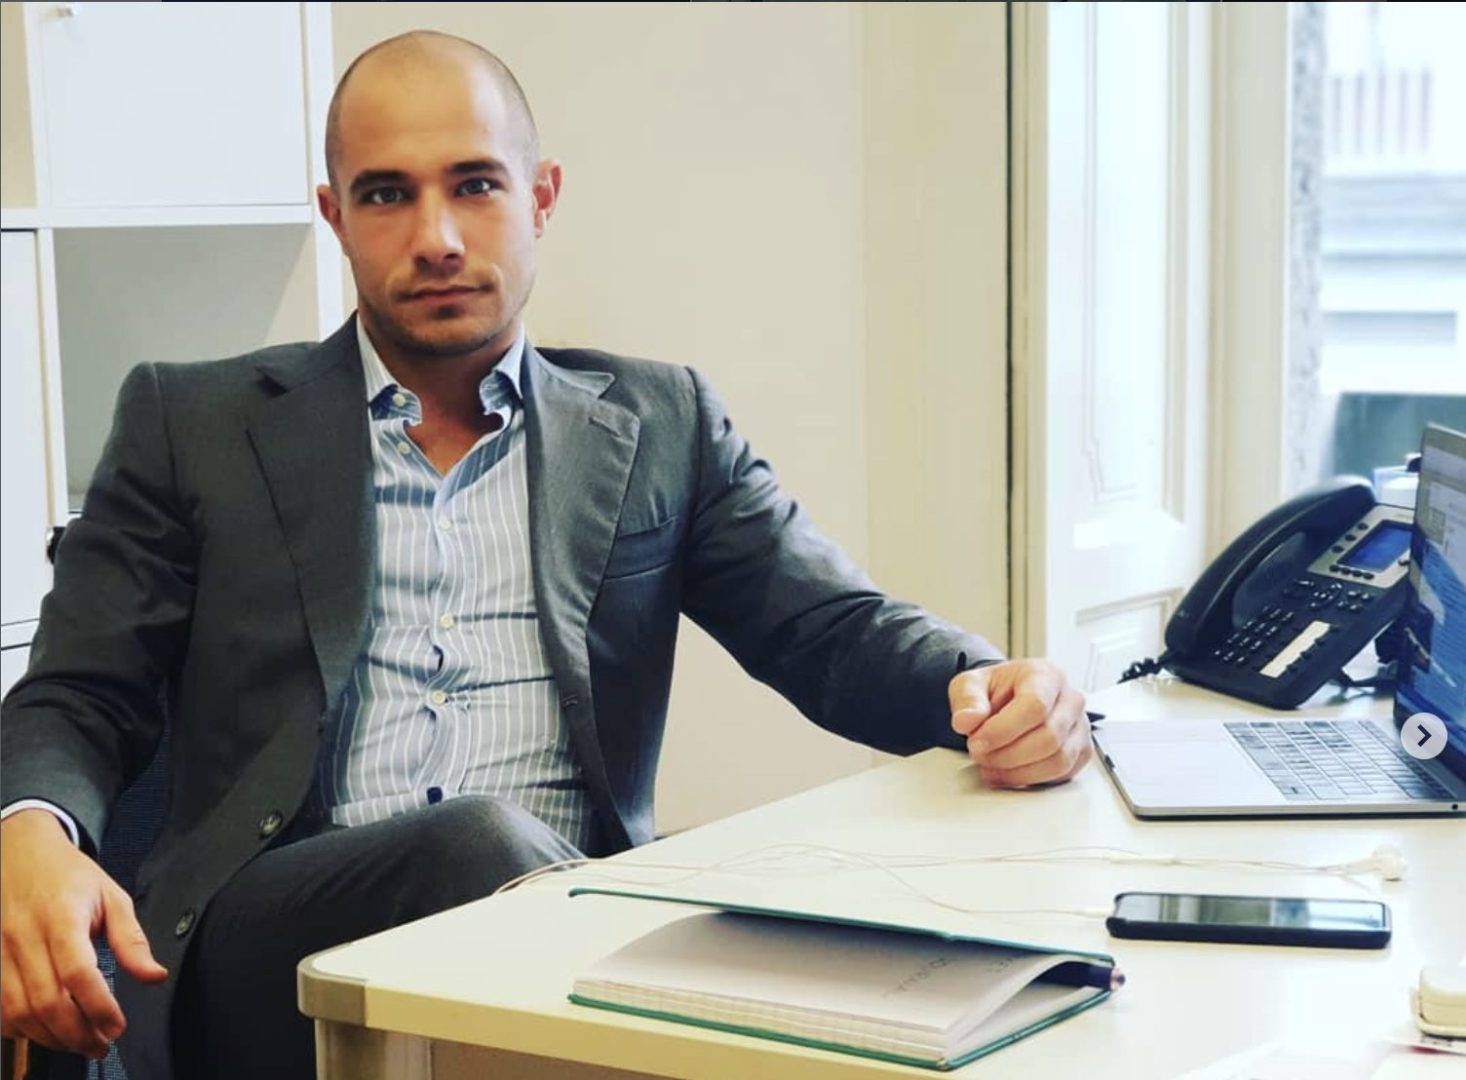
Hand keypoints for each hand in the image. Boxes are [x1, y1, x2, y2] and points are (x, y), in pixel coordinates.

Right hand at [1, 809, 166, 1057]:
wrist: (19, 852)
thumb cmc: (68, 875)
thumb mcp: (111, 896)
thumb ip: (132, 939)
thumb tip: (154, 977)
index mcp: (61, 918)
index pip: (77, 973)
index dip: (98, 1006)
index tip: (117, 1026)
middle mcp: (24, 938)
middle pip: (46, 1001)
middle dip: (77, 1033)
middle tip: (101, 1045)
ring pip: (18, 1012)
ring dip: (50, 1037)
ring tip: (79, 1043)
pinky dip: (20, 1028)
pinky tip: (44, 1030)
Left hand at [948, 659, 1091, 786]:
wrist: (1009, 698)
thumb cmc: (995, 690)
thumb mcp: (970, 685)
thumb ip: (967, 700)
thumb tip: (966, 721)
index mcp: (1046, 675)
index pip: (1034, 706)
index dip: (1003, 731)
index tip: (976, 743)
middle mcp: (1070, 699)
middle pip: (1048, 738)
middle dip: (1007, 755)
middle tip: (979, 755)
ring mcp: (1079, 727)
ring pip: (1058, 761)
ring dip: (1018, 772)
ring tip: (989, 766)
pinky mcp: (1080, 752)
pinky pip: (1062, 774)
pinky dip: (1031, 779)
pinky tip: (1006, 773)